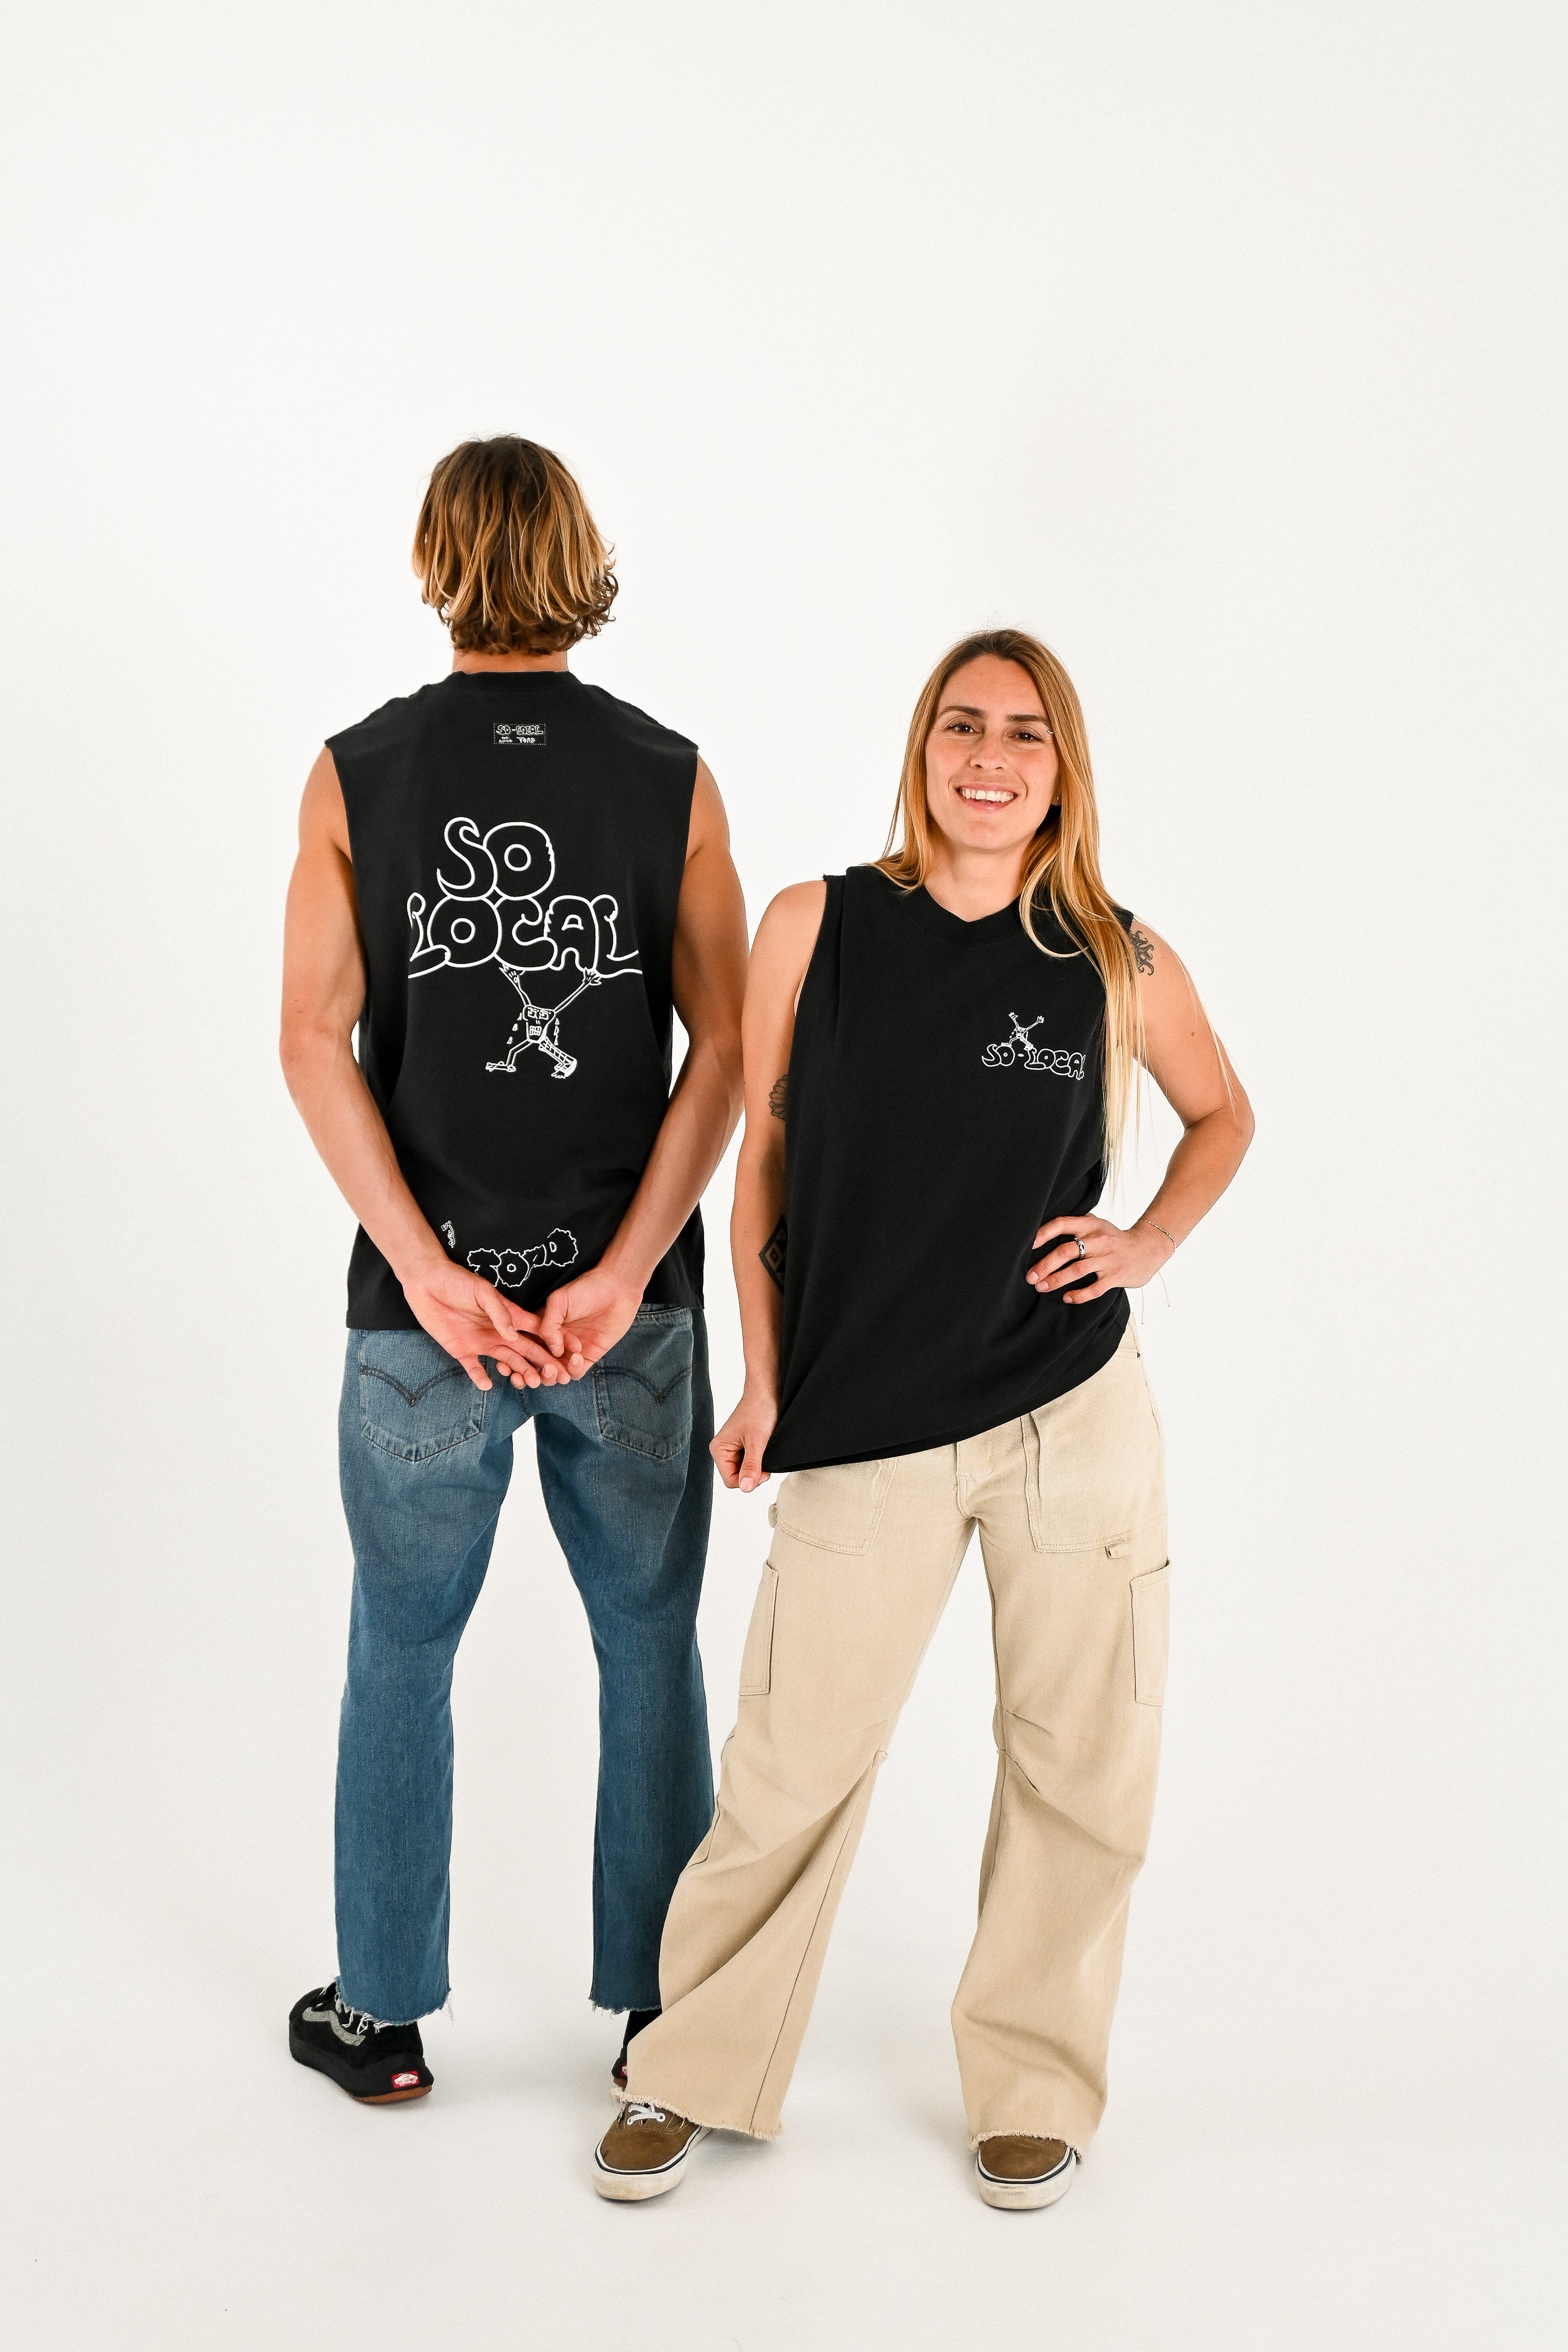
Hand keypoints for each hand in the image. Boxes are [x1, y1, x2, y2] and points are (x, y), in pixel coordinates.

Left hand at [400, 1258, 571, 1389]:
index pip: (537, 1331)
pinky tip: (489, 1385)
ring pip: (507, 1361)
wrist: (426, 1282)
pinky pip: (475, 1368)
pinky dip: (481, 1377)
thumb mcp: (482, 1292)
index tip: (572, 1354)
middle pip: (527, 1350)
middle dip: (544, 1363)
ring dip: (520, 1372)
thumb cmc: (457, 1281)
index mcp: (509, 1315)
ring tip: (532, 1383)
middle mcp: (499, 1331)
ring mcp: (482, 1342)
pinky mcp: (462, 1350)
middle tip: (559, 1378)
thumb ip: (500, 1313)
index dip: (554, 1342)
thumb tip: (514, 1336)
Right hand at [489, 1261, 642, 1387]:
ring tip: (549, 1370)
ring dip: (549, 1377)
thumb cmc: (585, 1288)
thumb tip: (552, 1350)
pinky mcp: (587, 1357)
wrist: (616, 1288)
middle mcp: (552, 1343)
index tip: (504, 1367)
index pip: (522, 1349)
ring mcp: (569, 1352)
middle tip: (525, 1377)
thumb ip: (548, 1325)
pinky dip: (573, 1370)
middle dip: (527, 1374)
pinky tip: (577, 1357)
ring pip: (553, 1374)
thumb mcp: (559, 1301)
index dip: (512, 1360)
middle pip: (534, 1366)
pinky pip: (576, 1372)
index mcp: (540, 1329)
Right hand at [712, 1389, 777, 1491]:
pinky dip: (760, 1459)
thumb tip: (745, 1487)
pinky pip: (750, 1461)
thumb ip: (751, 1466)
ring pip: (745, 1470)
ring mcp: (734, 1448)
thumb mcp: (757, 1442)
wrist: (768, 1391)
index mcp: (719, 1449)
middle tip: (766, 1458)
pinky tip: (766, 1448)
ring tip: (766, 1450)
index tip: (764, 1470)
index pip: (731, 1481)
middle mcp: (723, 1450)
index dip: (748, 1480)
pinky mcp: (744, 1445)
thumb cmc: (760, 1410)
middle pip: (738, 1477)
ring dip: (758, 1466)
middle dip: (753, 1473)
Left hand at [1027, 1213, 1174, 1303]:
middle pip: (1065, 1251)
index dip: (1043, 1233)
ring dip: (1056, 1280)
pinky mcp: (1116, 1276)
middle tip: (1030, 1277)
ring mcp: (1108, 1259)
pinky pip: (1094, 1288)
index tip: (1028, 1245)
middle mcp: (1098, 1240)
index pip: (1062, 1224)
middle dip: (1045, 1265)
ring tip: (1042, 1287)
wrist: (1149, 1248)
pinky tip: (1067, 1298)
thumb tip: (1045, 1231)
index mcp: (1090, 1225)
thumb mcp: (1098, 1225)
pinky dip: (1078, 1295)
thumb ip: (1077, 1225)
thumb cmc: (1115, 1239)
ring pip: (1077, 1271)